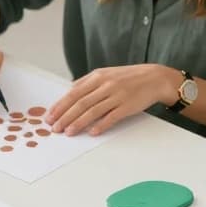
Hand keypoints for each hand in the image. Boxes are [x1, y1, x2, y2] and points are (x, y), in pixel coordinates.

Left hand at [47, 64, 178, 135]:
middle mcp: (105, 85)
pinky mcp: (127, 106)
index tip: (50, 116)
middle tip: (55, 128)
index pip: (73, 93)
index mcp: (97, 76)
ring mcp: (117, 95)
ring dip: (78, 123)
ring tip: (68, 132)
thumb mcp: (106, 74)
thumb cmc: (128, 78)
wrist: (155, 78)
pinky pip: (111, 117)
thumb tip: (70, 90)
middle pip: (80, 103)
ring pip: (93, 111)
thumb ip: (88, 82)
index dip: (60, 105)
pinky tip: (92, 132)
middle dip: (65, 116)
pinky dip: (101, 125)